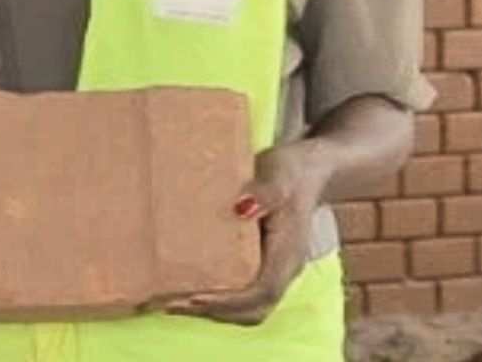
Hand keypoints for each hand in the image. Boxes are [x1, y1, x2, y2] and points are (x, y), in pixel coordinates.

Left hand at [163, 141, 327, 325]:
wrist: (308, 170)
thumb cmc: (292, 170)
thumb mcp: (279, 174)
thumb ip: (265, 192)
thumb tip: (242, 209)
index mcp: (288, 252)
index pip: (262, 292)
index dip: (230, 301)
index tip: (196, 298)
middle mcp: (284, 269)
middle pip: (254, 310)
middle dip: (215, 312)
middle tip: (173, 304)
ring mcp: (274, 270)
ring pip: (248, 307)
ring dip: (213, 310)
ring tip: (174, 302)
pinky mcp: (263, 266)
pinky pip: (242, 294)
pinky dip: (217, 299)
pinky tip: (189, 289)